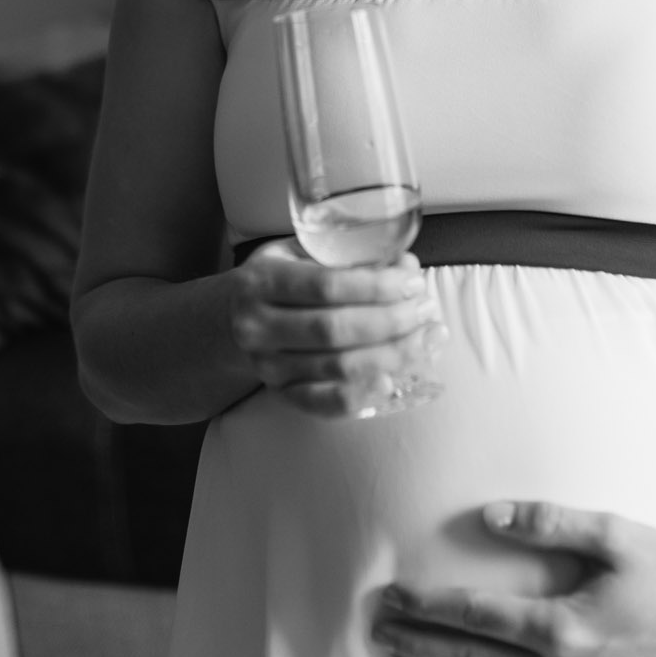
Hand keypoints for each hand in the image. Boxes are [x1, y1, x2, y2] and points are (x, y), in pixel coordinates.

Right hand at [231, 242, 443, 417]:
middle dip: (392, 321)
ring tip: (425, 339)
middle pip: (335, 330)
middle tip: (426, 310)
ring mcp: (267, 366)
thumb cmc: (276, 280)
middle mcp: (258, 327)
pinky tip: (391, 381)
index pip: (327, 286)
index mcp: (262, 282)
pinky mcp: (280, 394)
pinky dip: (360, 397)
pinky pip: (322, 404)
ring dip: (391, 355)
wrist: (228, 320)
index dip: (376, 286)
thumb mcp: (298, 253)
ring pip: (337, 368)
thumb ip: (347, 255)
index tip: (413, 282)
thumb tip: (406, 266)